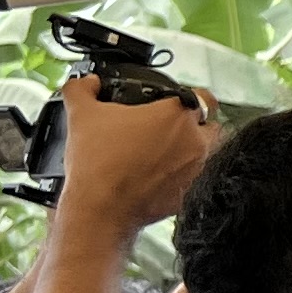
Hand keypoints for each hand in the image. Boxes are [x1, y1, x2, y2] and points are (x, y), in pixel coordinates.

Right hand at [51, 74, 217, 234]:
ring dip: (191, 150)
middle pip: (211, 125)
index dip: (190, 96)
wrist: (101, 209)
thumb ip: (82, 89)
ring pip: (206, 154)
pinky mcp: (190, 194)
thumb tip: (86, 83)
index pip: (203, 96)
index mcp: (176, 114)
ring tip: (163, 153)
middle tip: (168, 128)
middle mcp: (195, 141)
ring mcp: (197, 170)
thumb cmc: (97, 163)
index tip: (173, 103)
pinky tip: (158, 177)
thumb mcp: (81, 114)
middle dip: (196, 125)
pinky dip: (182, 176)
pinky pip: (195, 180)